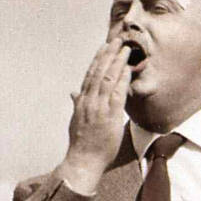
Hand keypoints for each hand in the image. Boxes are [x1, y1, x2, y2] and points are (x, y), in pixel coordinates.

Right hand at [57, 37, 131, 193]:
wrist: (83, 160)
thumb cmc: (82, 144)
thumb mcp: (76, 120)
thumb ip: (76, 104)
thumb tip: (73, 93)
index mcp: (82, 101)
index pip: (90, 75)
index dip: (98, 59)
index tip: (104, 47)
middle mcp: (89, 101)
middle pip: (99, 71)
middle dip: (108, 53)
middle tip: (117, 39)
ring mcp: (98, 107)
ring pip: (107, 78)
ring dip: (117, 61)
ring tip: (125, 48)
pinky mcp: (109, 116)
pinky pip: (117, 94)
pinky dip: (122, 80)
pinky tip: (127, 69)